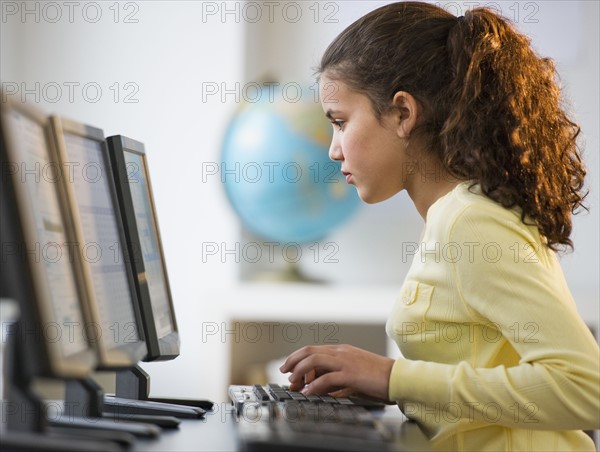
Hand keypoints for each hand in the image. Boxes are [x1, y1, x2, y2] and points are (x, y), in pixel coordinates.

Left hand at [279, 344, 394, 401]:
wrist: (398, 376)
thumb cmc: (378, 376)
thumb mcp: (354, 371)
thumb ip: (337, 375)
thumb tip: (320, 385)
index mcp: (342, 350)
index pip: (313, 349)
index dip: (298, 357)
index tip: (288, 367)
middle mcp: (341, 352)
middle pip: (310, 351)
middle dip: (293, 360)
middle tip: (284, 371)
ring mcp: (346, 361)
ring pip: (314, 360)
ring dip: (299, 370)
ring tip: (292, 381)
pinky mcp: (351, 374)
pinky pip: (327, 378)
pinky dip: (314, 385)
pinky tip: (308, 392)